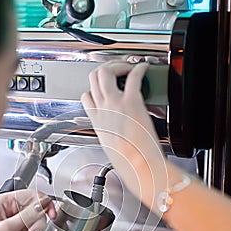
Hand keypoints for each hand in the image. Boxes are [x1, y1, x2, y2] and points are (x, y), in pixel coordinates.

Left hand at [0, 190, 55, 230]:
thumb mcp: (7, 228)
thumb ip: (28, 215)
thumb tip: (43, 204)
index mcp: (5, 202)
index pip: (32, 195)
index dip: (44, 204)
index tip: (51, 214)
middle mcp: (10, 210)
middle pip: (37, 212)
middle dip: (34, 226)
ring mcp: (14, 223)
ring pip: (36, 225)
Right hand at [81, 62, 166, 205]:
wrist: (139, 166)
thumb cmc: (129, 161)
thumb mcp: (111, 147)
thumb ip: (111, 134)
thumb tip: (118, 134)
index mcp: (97, 121)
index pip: (87, 96)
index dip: (95, 87)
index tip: (105, 87)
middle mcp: (102, 110)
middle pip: (93, 78)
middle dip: (105, 69)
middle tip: (117, 70)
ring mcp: (115, 104)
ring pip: (105, 71)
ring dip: (118, 65)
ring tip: (128, 67)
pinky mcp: (131, 102)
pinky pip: (133, 76)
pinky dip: (139, 68)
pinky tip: (144, 67)